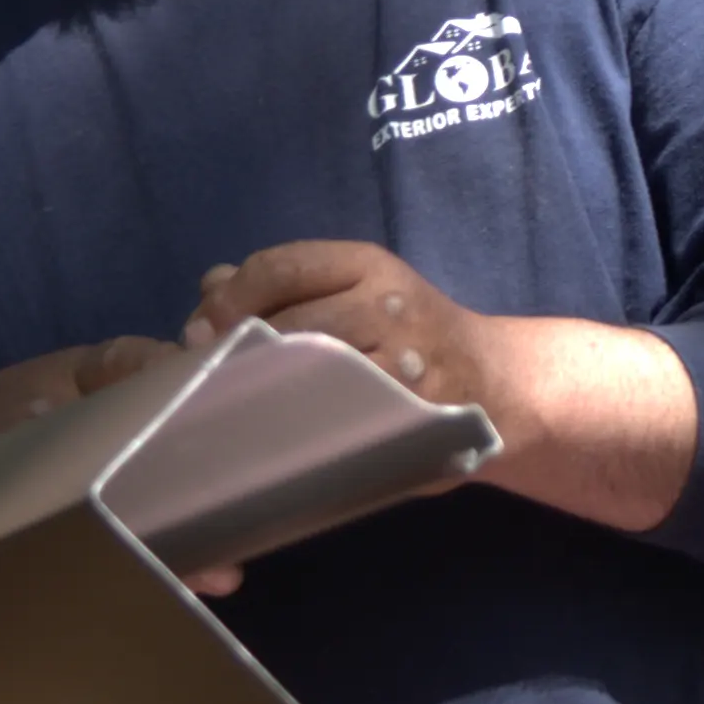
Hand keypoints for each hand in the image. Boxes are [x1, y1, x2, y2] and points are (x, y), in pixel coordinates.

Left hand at [188, 239, 695, 536]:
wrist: (502, 385)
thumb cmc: (411, 335)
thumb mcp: (359, 291)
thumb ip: (288, 285)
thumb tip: (209, 285)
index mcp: (369, 266)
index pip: (281, 266)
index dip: (231, 297)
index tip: (200, 330)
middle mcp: (388, 305)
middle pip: (288, 324)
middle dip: (237, 352)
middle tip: (202, 380)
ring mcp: (404, 363)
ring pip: (310, 375)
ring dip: (262, 393)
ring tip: (232, 410)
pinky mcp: (412, 416)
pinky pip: (340, 422)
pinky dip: (300, 429)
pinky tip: (275, 437)